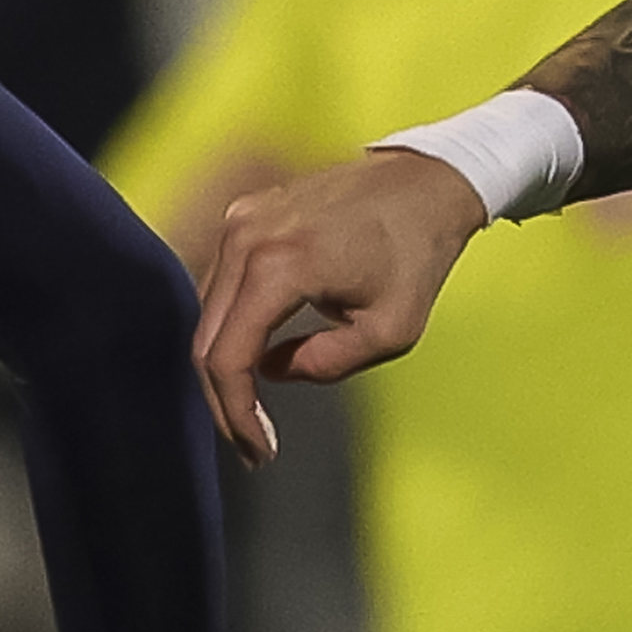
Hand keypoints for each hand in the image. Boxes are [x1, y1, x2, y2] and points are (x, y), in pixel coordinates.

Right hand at [189, 149, 490, 460]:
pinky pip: (222, 285)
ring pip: (209, 314)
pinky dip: (231, 328)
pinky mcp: (246, 215)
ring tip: (255, 411)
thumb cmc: (417, 252)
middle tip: (252, 444)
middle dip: (225, 401)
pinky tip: (257, 360)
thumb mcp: (390, 331)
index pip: (228, 358)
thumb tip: (273, 372)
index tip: (260, 451)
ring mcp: (241, 220)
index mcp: (279, 265)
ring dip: (225, 366)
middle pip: (206, 340)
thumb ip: (327, 364)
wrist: (425, 180)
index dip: (236, 414)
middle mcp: (246, 236)